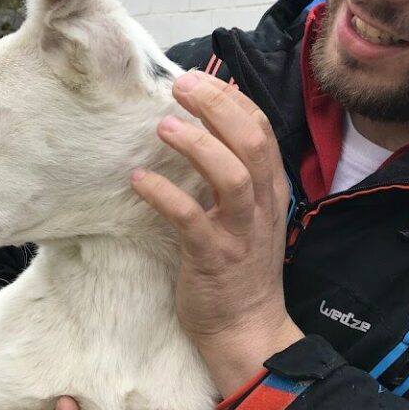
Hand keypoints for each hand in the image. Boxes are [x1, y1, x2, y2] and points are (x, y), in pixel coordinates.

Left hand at [131, 69, 302, 392]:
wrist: (246, 330)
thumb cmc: (240, 270)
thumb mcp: (249, 218)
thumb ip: (234, 178)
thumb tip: (200, 134)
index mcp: (270, 191)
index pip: (261, 129)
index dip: (232, 99)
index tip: (199, 79)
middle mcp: (261, 206)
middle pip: (251, 141)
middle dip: (216, 106)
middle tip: (179, 85)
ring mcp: (240, 233)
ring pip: (232, 175)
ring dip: (197, 145)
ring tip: (164, 126)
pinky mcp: (213, 258)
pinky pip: (190, 219)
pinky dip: (164, 195)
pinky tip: (139, 180)